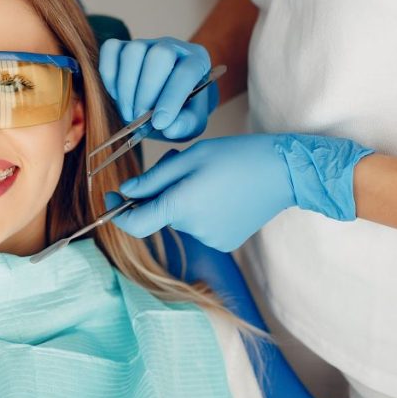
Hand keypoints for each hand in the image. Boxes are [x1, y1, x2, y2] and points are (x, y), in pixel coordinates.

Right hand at [98, 37, 217, 140]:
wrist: (165, 102)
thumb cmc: (181, 110)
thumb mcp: (191, 122)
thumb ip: (186, 125)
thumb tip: (170, 128)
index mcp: (197, 61)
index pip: (187, 72)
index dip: (171, 98)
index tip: (159, 123)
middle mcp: (172, 46)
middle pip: (159, 55)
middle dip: (146, 91)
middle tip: (139, 118)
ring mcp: (146, 43)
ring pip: (133, 52)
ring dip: (126, 87)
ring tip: (128, 113)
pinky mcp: (122, 46)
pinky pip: (110, 50)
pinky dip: (109, 76)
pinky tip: (116, 96)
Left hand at [106, 134, 372, 251]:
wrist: (284, 172)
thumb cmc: (235, 156)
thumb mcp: (189, 157)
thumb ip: (153, 178)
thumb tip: (125, 192)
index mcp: (179, 206)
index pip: (134, 224)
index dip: (117, 212)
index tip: (112, 197)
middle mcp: (192, 229)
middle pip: (159, 214)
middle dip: (160, 190)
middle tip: (177, 160)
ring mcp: (211, 239)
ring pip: (180, 217)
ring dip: (182, 197)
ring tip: (206, 173)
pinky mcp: (225, 242)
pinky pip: (199, 225)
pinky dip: (200, 208)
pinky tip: (221, 190)